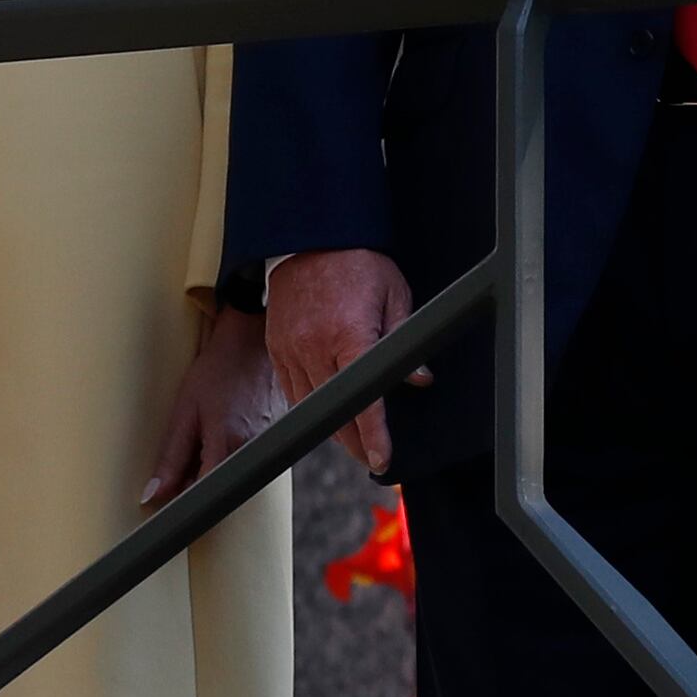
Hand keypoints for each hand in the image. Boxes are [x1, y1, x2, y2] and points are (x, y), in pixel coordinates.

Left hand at [146, 309, 282, 503]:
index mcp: (228, 445)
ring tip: (202, 436)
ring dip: (209, 468)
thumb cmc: (216, 371)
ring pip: (230, 476)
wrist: (251, 343)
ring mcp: (266, 448)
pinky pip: (243, 462)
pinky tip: (221, 429)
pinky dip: (225, 455)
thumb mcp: (185, 412)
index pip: (203, 497)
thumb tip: (153, 495)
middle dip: (193, 484)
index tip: (165, 501)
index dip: (181, 503)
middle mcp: (252, 452)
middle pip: (217, 488)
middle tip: (179, 460)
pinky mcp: (272, 442)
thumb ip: (171, 458)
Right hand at [266, 249, 424, 477]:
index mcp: (350, 335)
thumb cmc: (358, 262)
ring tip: (351, 441)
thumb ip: (403, 339)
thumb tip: (420, 379)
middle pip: (334, 412)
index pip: (363, 398)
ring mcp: (291, 349)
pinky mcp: (276, 347)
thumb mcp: (394, 294)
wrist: (310, 237)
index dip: (374, 435)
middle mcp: (315, 347)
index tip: (382, 459)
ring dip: (331, 429)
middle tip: (372, 458)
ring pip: (310, 407)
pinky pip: (291, 390)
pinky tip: (324, 413)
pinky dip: (309, 407)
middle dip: (355, 442)